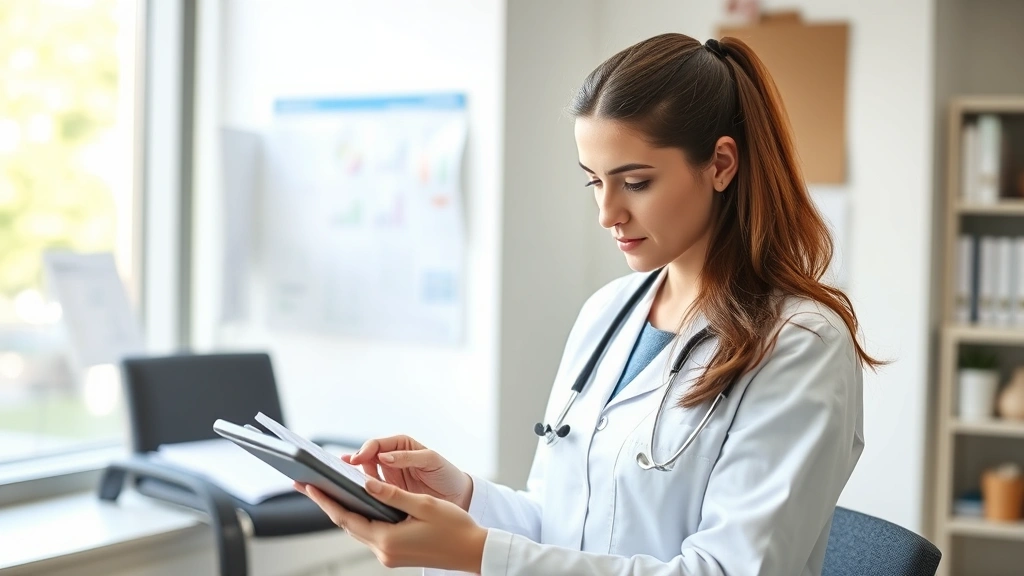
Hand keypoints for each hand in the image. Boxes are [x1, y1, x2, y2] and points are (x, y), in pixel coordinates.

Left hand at [296, 479, 486, 572]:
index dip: (325, 501)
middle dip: (328, 504)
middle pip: (347, 524)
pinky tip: (358, 504)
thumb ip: (392, 494)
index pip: (346, 517)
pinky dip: (361, 518)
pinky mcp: (395, 554)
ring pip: (358, 529)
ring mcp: (389, 555)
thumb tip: (365, 483)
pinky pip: (371, 533)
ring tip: (328, 492)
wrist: (473, 551)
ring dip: (343, 511)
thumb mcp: (424, 504)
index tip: (309, 486)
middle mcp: (384, 551)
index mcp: (387, 539)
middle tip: (309, 485)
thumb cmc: (455, 527)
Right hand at [345, 435, 473, 510]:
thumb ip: (408, 457)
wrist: (458, 497)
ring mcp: (389, 477)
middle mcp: (392, 459)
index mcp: (401, 446)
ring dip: (354, 476)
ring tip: (342, 480)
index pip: (377, 444)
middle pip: (366, 458)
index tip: (358, 459)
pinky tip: (353, 494)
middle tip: (344, 470)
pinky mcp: (389, 494)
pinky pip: (372, 490)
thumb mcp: (431, 461)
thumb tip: (384, 456)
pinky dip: (362, 491)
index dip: (366, 450)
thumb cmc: (447, 474)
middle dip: (354, 462)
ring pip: (365, 474)